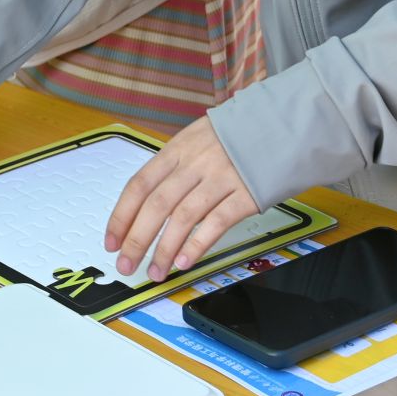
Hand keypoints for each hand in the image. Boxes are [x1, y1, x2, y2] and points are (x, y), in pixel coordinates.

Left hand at [105, 115, 258, 281]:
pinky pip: (216, 222)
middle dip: (137, 239)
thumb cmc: (237, 136)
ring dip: (165, 249)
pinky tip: (185, 261)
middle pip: (156, 205)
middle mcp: (195, 163)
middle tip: (127, 265)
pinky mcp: (246, 194)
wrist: (284, 124)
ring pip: (183, 217)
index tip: (112, 241)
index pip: (139, 185)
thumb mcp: (197, 139)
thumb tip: (148, 201)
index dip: (122, 215)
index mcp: (177, 149)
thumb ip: (174, 167)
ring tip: (156, 271)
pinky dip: (198, 244)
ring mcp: (221, 178)